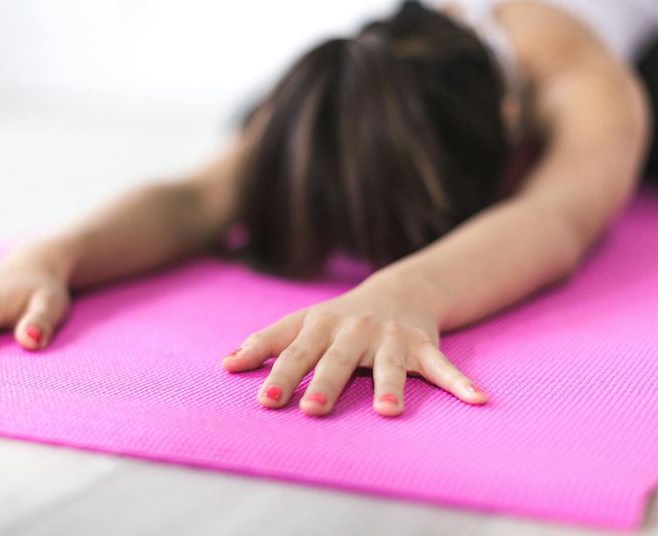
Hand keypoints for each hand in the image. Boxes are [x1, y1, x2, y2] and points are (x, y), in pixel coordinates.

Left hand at [221, 271, 487, 415]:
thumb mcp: (302, 323)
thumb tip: (224, 364)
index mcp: (321, 326)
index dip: (279, 374)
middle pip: (337, 360)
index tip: (265, 400)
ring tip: (388, 410)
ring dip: (390, 386)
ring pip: (390, 364)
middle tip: (312, 409)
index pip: (295, 351)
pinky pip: (442, 365)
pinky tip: (477, 399)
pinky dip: (460, 382)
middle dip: (325, 383)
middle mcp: (354, 330)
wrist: (398, 289)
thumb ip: (266, 342)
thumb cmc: (339, 317)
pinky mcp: (423, 344)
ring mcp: (390, 337)